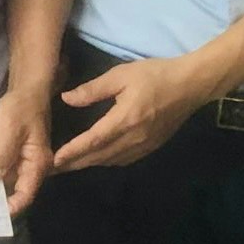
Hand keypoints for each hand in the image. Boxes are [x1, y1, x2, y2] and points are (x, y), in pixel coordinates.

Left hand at [0, 85, 51, 214]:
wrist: (26, 90)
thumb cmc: (22, 108)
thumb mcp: (11, 128)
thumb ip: (3, 152)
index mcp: (37, 164)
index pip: (26, 194)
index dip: (11, 206)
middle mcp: (31, 166)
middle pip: (15, 189)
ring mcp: (21, 160)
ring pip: (5, 179)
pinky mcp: (11, 152)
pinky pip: (0, 166)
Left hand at [52, 56, 208, 171]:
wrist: (190, 85)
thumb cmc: (155, 75)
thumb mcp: (121, 75)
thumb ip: (93, 89)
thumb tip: (67, 99)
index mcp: (124, 120)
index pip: (92, 141)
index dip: (72, 152)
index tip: (53, 160)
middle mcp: (133, 138)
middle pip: (99, 156)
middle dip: (74, 163)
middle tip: (52, 169)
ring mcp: (144, 146)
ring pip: (110, 161)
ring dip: (89, 164)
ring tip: (70, 165)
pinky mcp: (151, 147)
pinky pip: (123, 159)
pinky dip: (106, 161)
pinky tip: (97, 158)